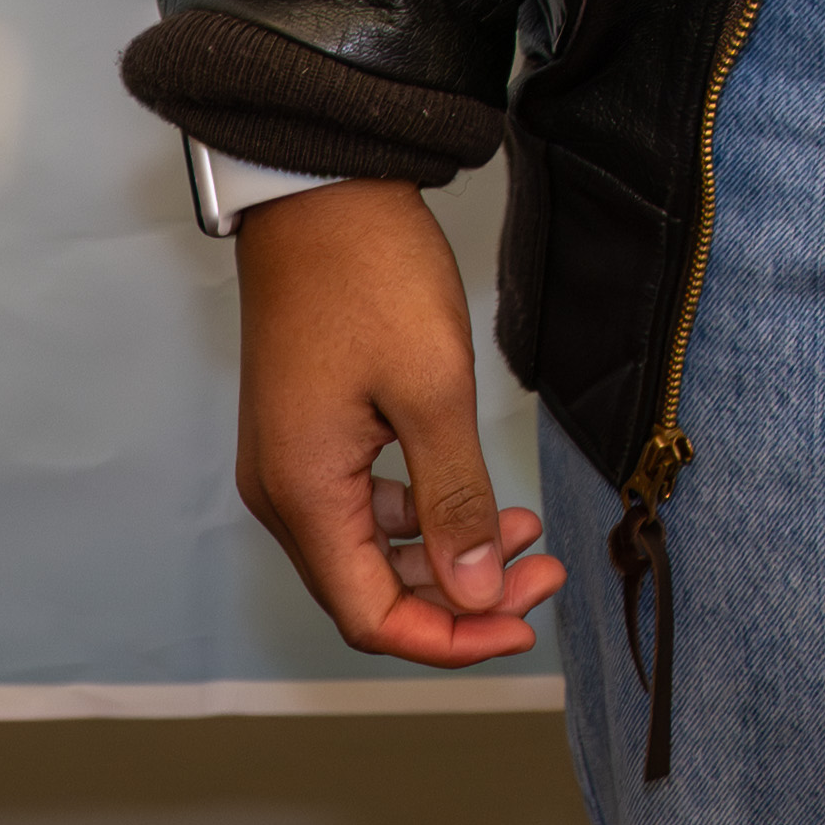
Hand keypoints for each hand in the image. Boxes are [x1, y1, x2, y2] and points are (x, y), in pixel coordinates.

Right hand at [231, 181, 565, 667]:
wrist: (322, 186)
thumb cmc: (368, 272)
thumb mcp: (433, 390)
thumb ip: (456, 502)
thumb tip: (477, 592)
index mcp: (305, 492)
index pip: (371, 616)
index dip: (451, 639)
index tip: (523, 623)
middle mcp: (283, 490)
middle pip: (369, 590)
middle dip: (461, 598)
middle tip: (542, 573)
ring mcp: (290, 460)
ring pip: (369, 550)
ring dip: (445, 556)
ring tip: (525, 531)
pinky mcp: (305, 432)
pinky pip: (361, 505)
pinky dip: (420, 514)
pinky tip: (476, 495)